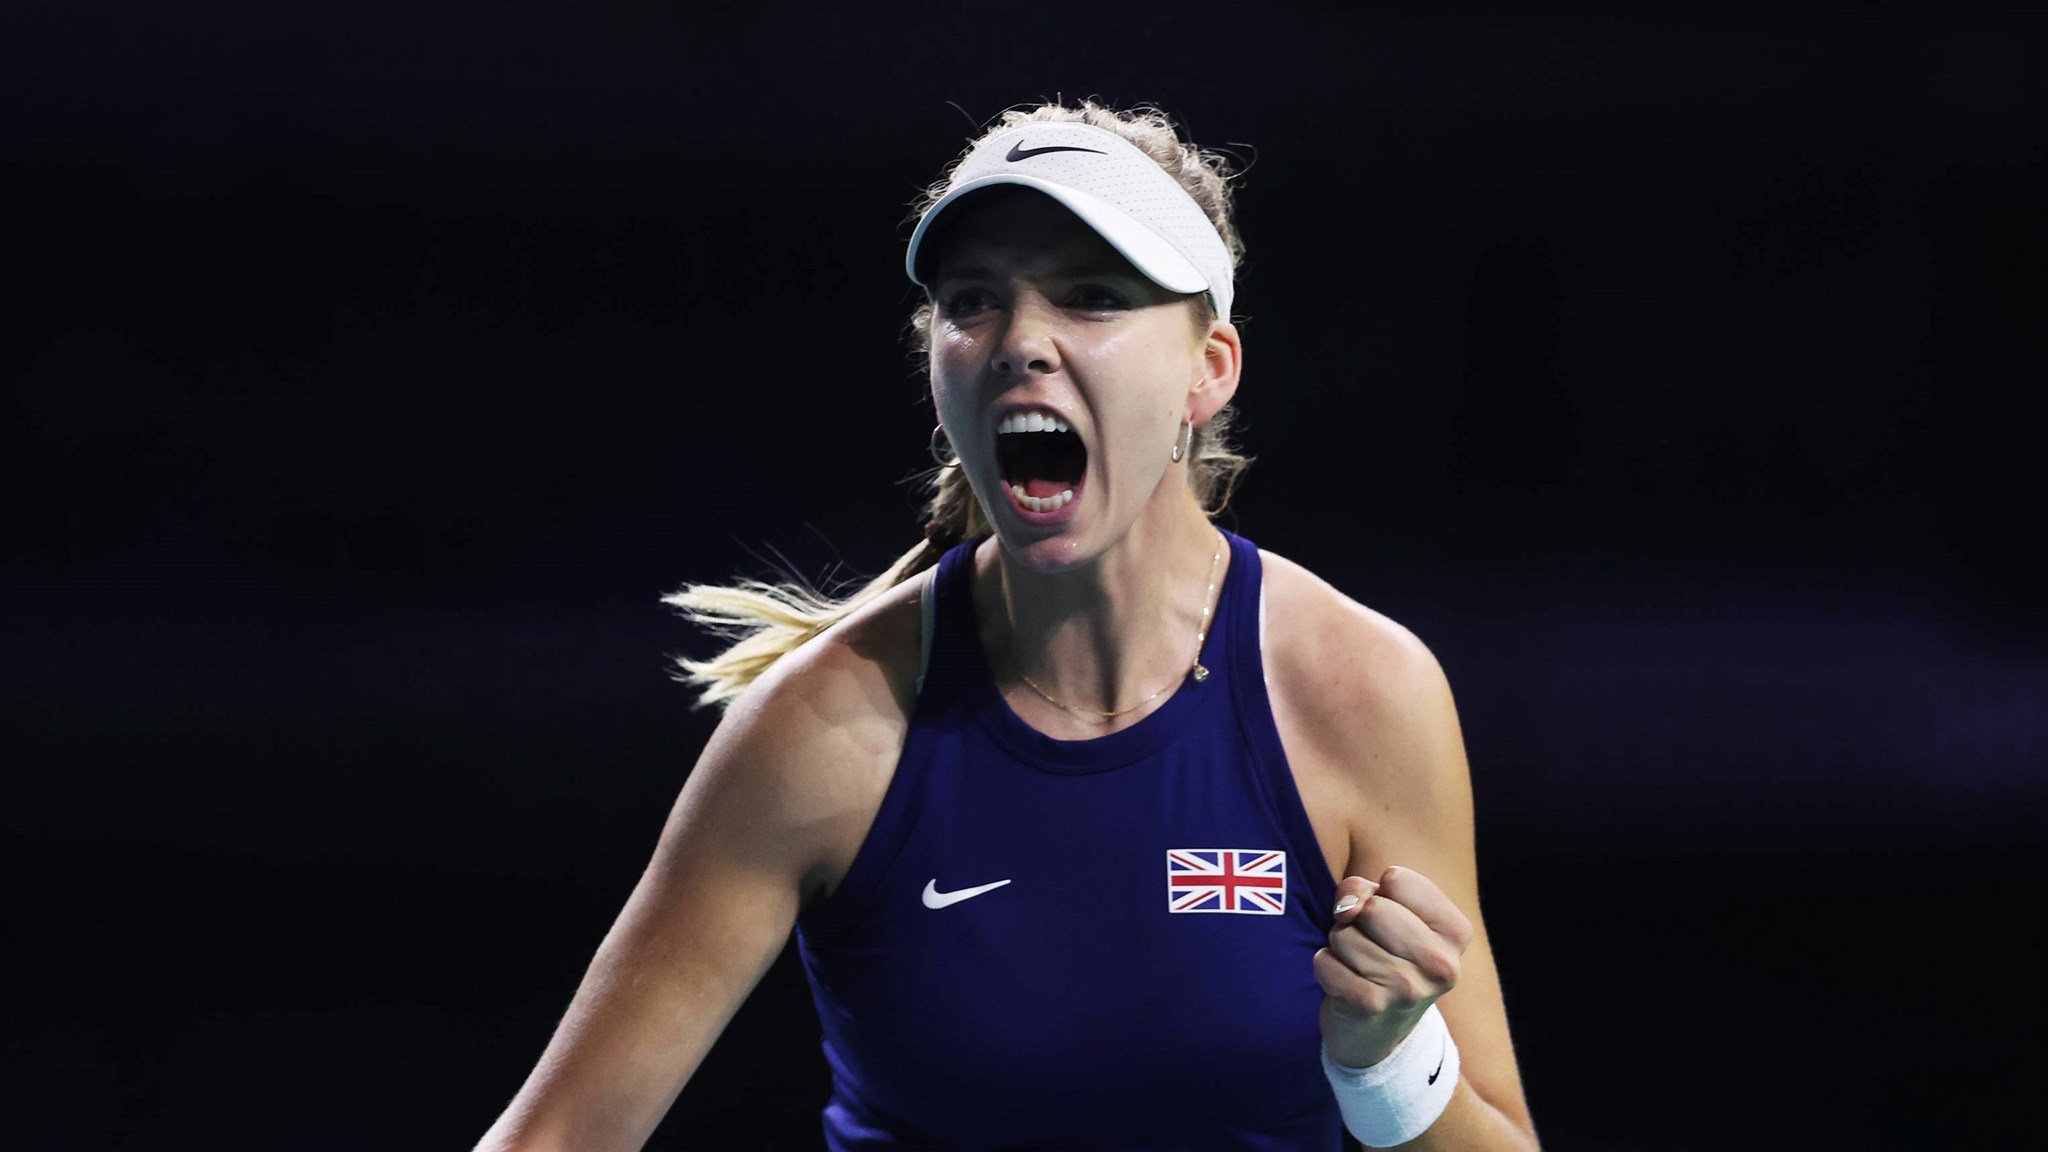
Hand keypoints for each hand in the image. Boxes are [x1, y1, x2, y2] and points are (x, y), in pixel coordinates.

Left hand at [1314, 865, 1474, 1068]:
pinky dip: (1326, 967)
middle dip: (1356, 920)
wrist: (1379, 1031)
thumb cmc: (1384, 955)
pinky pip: (1325, 960)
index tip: (1386, 920)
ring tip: (1361, 968)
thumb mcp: (1387, 914)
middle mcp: (1442, 964)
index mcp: (1456, 932)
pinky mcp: (1371, 1006)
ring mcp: (1408, 989)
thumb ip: (1366, 890)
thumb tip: (1347, 907)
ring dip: (1340, 946)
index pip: (1397, 879)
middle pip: (1371, 906)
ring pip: (1344, 933)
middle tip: (1371, 948)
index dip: (1377, 892)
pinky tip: (1346, 984)